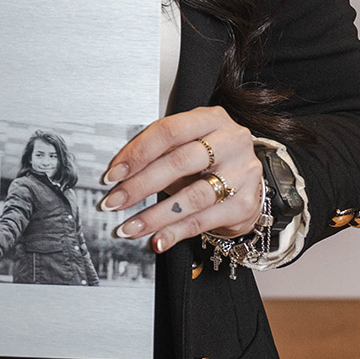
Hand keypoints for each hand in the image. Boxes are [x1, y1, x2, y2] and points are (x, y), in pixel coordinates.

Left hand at [99, 107, 264, 254]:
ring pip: (192, 196)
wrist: (246, 181)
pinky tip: (158, 239)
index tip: (113, 174)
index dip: (137, 153)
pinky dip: (176, 232)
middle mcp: (232, 142)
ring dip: (155, 215)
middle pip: (179, 163)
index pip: (168, 131)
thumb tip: (118, 175)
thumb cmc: (207, 159)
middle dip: (141, 185)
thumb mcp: (186, 145)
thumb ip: (158, 152)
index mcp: (212, 119)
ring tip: (130, 227)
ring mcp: (242, 173)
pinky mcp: (245, 204)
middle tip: (115, 201)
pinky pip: (204, 220)